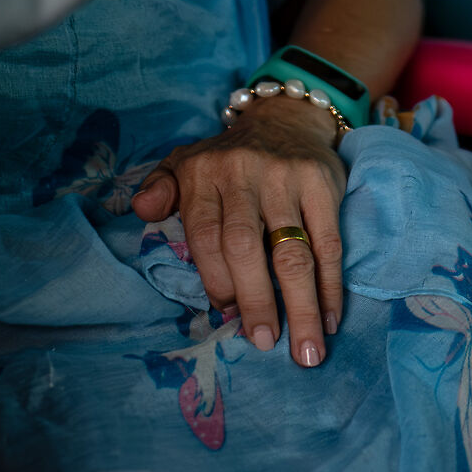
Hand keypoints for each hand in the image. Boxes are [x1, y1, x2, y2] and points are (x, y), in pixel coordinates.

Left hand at [130, 99, 346, 366]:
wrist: (284, 119)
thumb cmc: (227, 159)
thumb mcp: (184, 163)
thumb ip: (160, 188)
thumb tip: (141, 210)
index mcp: (204, 173)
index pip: (205, 234)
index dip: (215, 279)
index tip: (226, 315)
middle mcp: (243, 173)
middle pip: (245, 246)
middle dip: (255, 300)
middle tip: (263, 342)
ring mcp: (285, 178)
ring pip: (292, 251)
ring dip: (300, 306)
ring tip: (307, 352)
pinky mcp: (322, 184)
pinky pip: (328, 243)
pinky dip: (330, 286)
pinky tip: (329, 318)